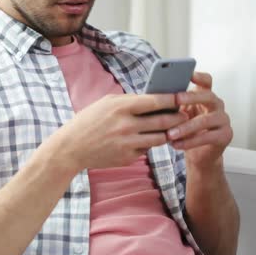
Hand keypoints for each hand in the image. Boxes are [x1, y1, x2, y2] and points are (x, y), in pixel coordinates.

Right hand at [53, 93, 188, 171]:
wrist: (70, 148)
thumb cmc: (88, 121)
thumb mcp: (106, 103)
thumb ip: (129, 100)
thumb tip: (155, 98)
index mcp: (121, 107)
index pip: (156, 101)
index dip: (173, 99)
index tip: (182, 97)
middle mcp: (126, 125)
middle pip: (164, 120)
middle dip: (178, 117)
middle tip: (184, 115)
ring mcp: (128, 143)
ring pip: (160, 138)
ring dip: (168, 132)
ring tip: (170, 128)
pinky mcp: (127, 157)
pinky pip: (147, 150)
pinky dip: (148, 144)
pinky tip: (145, 140)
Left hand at [166, 72, 232, 168]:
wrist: (198, 154)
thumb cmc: (186, 131)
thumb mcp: (178, 115)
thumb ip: (172, 106)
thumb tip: (153, 97)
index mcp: (205, 96)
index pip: (206, 81)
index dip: (199, 76)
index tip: (189, 73)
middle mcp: (217, 105)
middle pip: (208, 96)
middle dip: (191, 97)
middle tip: (176, 99)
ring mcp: (223, 120)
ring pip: (205, 120)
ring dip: (185, 127)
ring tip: (170, 133)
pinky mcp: (225, 135)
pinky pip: (207, 137)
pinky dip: (189, 142)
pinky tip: (176, 144)